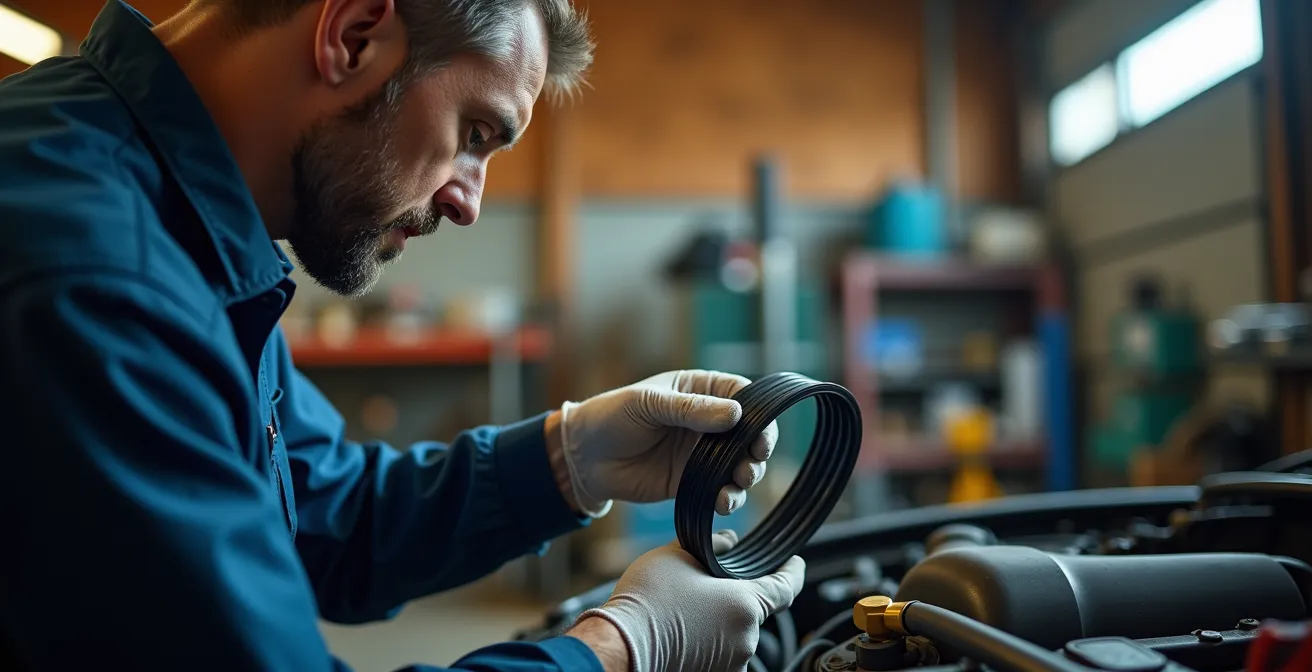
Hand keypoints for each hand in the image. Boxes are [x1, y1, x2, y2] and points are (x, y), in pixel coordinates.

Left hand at [554, 369, 778, 516]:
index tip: (759, 432)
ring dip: (748, 475)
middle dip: (758, 449)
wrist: (584, 458)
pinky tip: (723, 501)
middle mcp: (708, 422)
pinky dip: (728, 497)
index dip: (759, 413)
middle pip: (751, 433)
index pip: (743, 396)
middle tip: (753, 461)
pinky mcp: (694, 482)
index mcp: (700, 391)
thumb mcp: (649, 405)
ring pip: (741, 464)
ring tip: (739, 482)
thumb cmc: (612, 417)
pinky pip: (721, 490)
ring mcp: (703, 454)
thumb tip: (735, 415)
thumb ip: (690, 410)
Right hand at [579, 530, 805, 671]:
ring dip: (721, 619)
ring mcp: (732, 662)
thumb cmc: (649, 599)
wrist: (621, 644)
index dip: (793, 571)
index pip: (787, 586)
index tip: (794, 562)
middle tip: (707, 583)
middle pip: (754, 609)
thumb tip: (730, 540)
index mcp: (746, 604)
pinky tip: (685, 628)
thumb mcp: (679, 554)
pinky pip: (721, 651)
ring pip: (735, 631)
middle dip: (737, 594)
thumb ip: (714, 544)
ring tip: (687, 608)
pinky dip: (709, 639)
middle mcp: (746, 638)